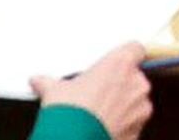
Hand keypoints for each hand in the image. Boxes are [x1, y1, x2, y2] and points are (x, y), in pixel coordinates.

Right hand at [32, 44, 152, 139]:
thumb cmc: (70, 114)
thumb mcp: (54, 91)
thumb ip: (49, 82)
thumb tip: (38, 82)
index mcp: (120, 64)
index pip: (135, 48)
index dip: (126, 56)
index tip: (115, 64)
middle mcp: (136, 83)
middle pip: (134, 77)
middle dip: (119, 85)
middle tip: (98, 93)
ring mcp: (140, 108)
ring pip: (136, 101)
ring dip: (123, 106)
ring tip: (99, 114)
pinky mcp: (138, 130)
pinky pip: (133, 123)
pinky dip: (123, 125)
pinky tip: (103, 128)